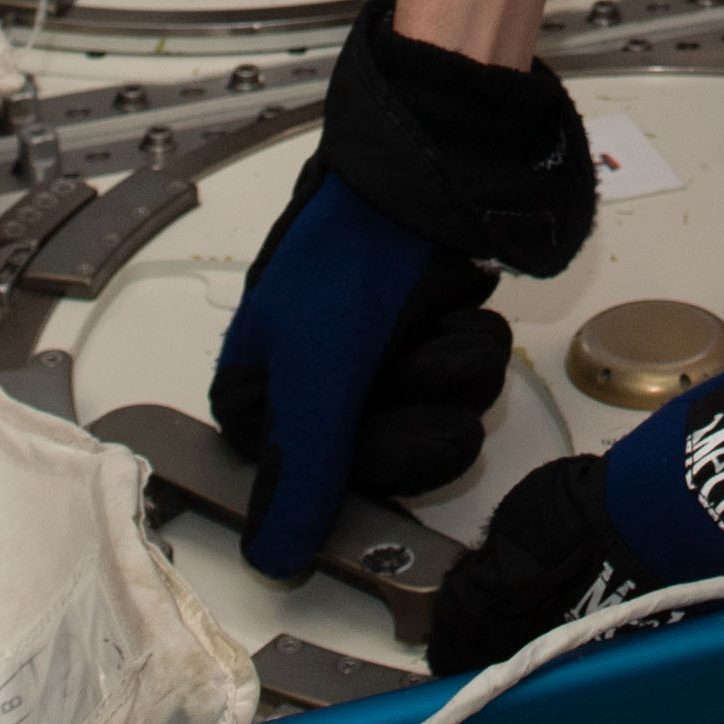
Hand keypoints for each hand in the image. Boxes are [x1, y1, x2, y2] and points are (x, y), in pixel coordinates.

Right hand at [213, 2, 597, 581]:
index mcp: (257, 394)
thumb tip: (268, 557)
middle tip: (408, 352)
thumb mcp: (319, 364)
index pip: (310, 486)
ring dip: (448, 368)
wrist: (433, 166)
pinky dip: (466, 342)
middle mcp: (310, 388)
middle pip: (383, 461)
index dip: (361, 460)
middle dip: (415, 405)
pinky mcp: (423, 341)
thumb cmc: (357, 248)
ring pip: (434, 422)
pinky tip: (452, 303)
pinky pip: (463, 382)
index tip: (378, 420)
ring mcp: (371, 365)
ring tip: (432, 315)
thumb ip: (301, 467)